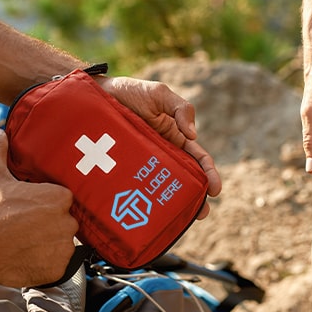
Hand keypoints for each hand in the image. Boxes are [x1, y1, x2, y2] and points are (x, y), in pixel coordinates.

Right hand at [0, 129, 77, 286]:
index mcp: (59, 197)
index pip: (63, 199)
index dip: (47, 204)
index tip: (33, 208)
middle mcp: (68, 222)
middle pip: (65, 222)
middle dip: (50, 224)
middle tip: (27, 227)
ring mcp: (64, 247)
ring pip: (62, 245)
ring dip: (49, 244)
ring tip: (26, 244)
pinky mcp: (58, 270)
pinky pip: (57, 266)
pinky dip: (45, 264)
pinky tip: (27, 258)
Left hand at [96, 76, 221, 217]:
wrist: (96, 95)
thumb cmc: (131, 92)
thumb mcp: (160, 94)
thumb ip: (181, 108)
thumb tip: (193, 136)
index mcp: (176, 138)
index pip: (198, 159)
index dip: (209, 174)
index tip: (215, 190)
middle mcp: (163, 154)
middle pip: (184, 179)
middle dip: (196, 197)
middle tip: (201, 213)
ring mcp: (144, 163)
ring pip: (162, 187)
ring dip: (173, 203)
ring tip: (180, 219)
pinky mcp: (126, 168)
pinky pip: (138, 185)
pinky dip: (145, 199)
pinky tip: (148, 211)